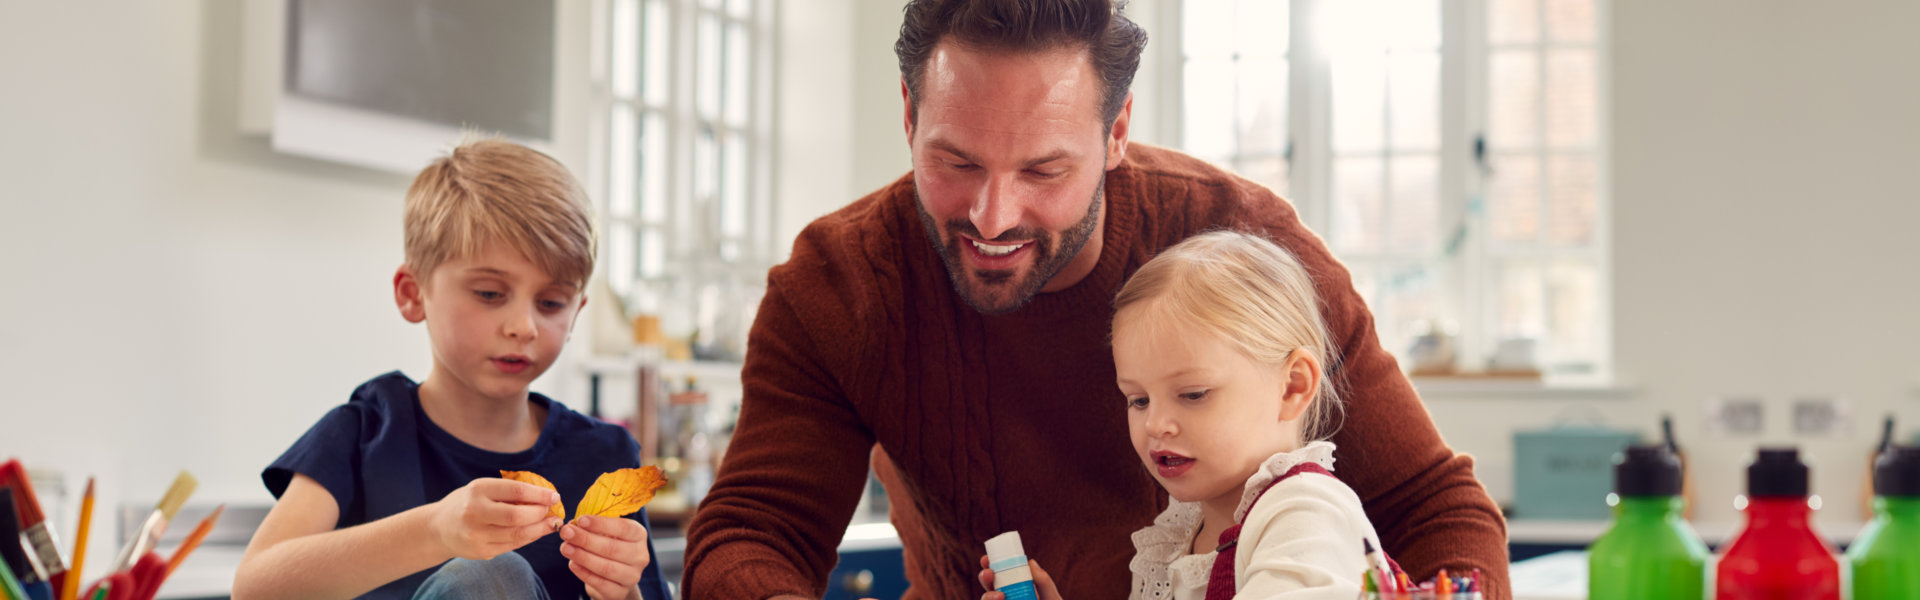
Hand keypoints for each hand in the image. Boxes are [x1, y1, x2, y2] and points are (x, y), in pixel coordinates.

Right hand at [428, 478, 562, 560]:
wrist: (438, 528)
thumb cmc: (468, 503)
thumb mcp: (483, 489)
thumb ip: (509, 492)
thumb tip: (546, 497)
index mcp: (478, 490)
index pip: (516, 491)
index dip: (540, 494)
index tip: (555, 496)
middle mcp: (475, 512)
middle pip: (517, 516)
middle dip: (540, 513)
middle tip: (552, 511)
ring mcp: (476, 535)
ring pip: (518, 534)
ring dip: (540, 529)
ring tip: (551, 523)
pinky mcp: (481, 551)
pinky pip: (512, 545)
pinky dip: (529, 538)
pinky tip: (536, 532)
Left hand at [560, 515, 652, 599]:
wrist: (614, 576)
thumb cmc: (608, 546)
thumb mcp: (605, 532)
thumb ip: (592, 527)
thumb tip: (573, 525)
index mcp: (639, 535)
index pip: (623, 528)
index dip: (601, 524)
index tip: (581, 520)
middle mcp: (640, 556)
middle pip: (612, 548)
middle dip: (586, 539)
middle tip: (567, 533)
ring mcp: (632, 576)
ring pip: (606, 567)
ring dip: (583, 556)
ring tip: (565, 548)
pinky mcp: (620, 592)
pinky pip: (600, 583)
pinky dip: (584, 573)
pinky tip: (572, 564)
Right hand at [976, 554, 1062, 599]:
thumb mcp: (1051, 599)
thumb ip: (1044, 582)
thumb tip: (1031, 562)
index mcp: (1016, 589)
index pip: (999, 575)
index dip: (989, 565)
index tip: (987, 559)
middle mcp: (1005, 599)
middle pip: (988, 587)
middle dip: (984, 577)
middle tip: (990, 574)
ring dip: (987, 596)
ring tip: (1000, 596)